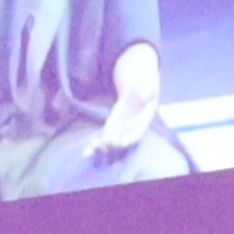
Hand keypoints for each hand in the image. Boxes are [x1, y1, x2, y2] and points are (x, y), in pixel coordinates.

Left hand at [89, 39, 163, 165]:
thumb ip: (147, 90)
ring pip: (111, 140)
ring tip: (88, 151)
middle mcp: (133, 126)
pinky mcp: (112, 124)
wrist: (138, 82)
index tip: (123, 143)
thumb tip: (145, 97)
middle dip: (113, 144)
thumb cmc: (145, 82)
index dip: (131, 138)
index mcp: (144, 119)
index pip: (138, 132)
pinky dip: (97, 142)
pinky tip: (86, 150)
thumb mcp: (148, 83)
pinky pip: (104, 135)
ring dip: (101, 146)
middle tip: (104, 145)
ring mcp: (122, 127)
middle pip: (123, 140)